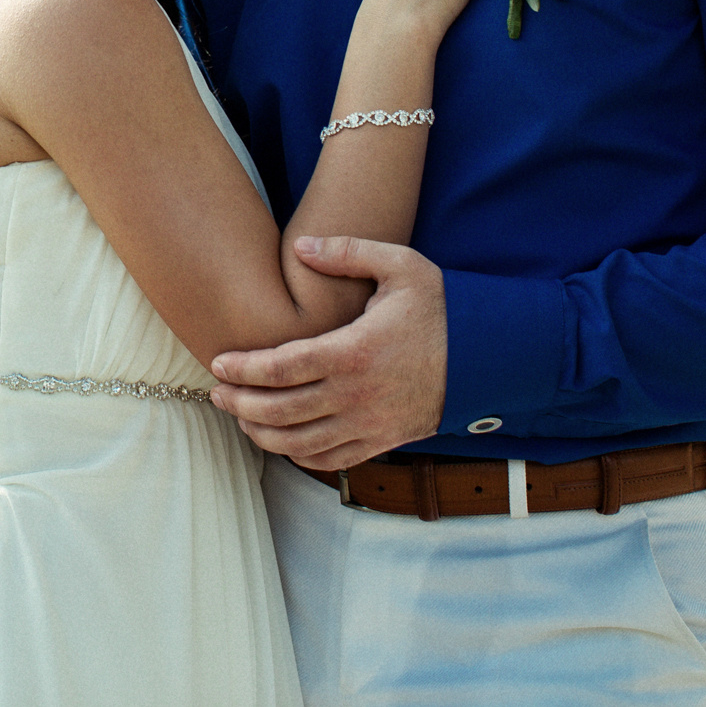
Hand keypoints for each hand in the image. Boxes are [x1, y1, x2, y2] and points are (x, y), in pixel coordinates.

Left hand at [206, 235, 447, 469]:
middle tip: (216, 393)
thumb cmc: (440, 307)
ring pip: (300, 442)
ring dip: (262, 434)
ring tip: (239, 418)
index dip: (245, 368)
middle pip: (282, 410)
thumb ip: (347, 251)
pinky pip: (331, 460)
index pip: (283, 366)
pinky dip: (298, 455)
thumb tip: (301, 246)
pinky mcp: (382, 441)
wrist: (489, 356)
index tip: (218, 362)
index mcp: (355, 350)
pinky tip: (280, 440)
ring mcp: (370, 424)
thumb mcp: (400, 265)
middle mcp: (358, 394)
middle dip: (241, 405)